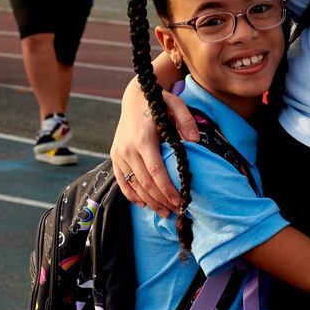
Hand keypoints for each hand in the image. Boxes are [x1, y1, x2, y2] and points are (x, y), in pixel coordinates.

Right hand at [110, 78, 197, 217]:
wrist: (133, 97)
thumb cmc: (158, 102)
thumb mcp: (176, 104)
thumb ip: (186, 120)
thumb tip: (195, 141)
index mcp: (143, 139)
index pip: (155, 171)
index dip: (167, 189)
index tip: (180, 201)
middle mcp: (128, 149)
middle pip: (145, 183)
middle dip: (161, 200)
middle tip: (176, 211)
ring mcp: (119, 154)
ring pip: (133, 185)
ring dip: (149, 202)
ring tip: (164, 213)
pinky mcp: (115, 156)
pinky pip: (122, 180)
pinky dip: (131, 195)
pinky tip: (143, 205)